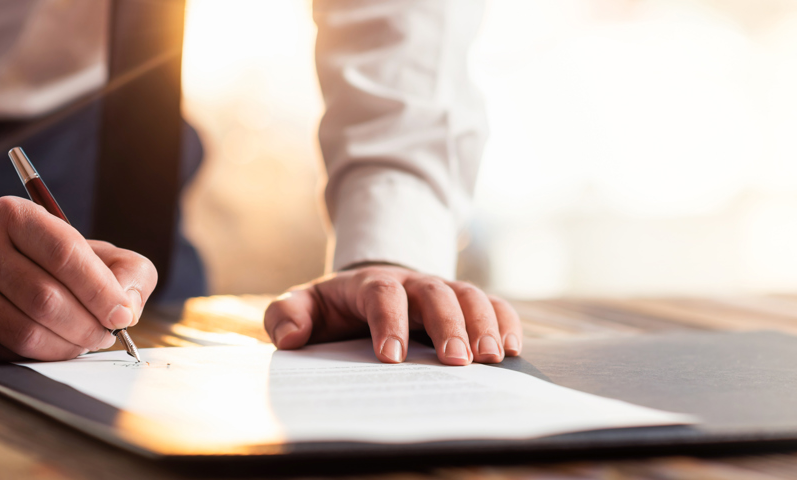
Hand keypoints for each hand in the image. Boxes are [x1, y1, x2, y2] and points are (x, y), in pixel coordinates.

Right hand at [0, 197, 157, 360]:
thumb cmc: (72, 264)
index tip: (122, 315)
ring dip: (68, 344)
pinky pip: (14, 348)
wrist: (30, 273)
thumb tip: (127, 309)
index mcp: (18, 217)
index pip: (63, 253)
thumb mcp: (106, 254)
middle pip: (44, 297)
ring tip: (88, 340)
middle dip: (87, 324)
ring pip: (26, 329)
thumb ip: (131, 272)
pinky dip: (48, 353)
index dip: (98, 290)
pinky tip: (64, 343)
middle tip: (107, 334)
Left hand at [264, 264, 521, 364]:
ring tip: (492, 359)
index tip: (392, 359)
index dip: (389, 323)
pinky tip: (513, 349)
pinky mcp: (462, 303)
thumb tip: (293, 337)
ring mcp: (440, 289)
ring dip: (483, 325)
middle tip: (457, 362)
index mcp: (369, 283)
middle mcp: (411, 282)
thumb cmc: (333, 308)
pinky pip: (491, 304)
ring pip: (469, 295)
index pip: (382, 295)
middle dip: (448, 325)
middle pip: (435, 293)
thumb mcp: (303, 306)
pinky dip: (506, 322)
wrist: (364, 290)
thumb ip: (286, 316)